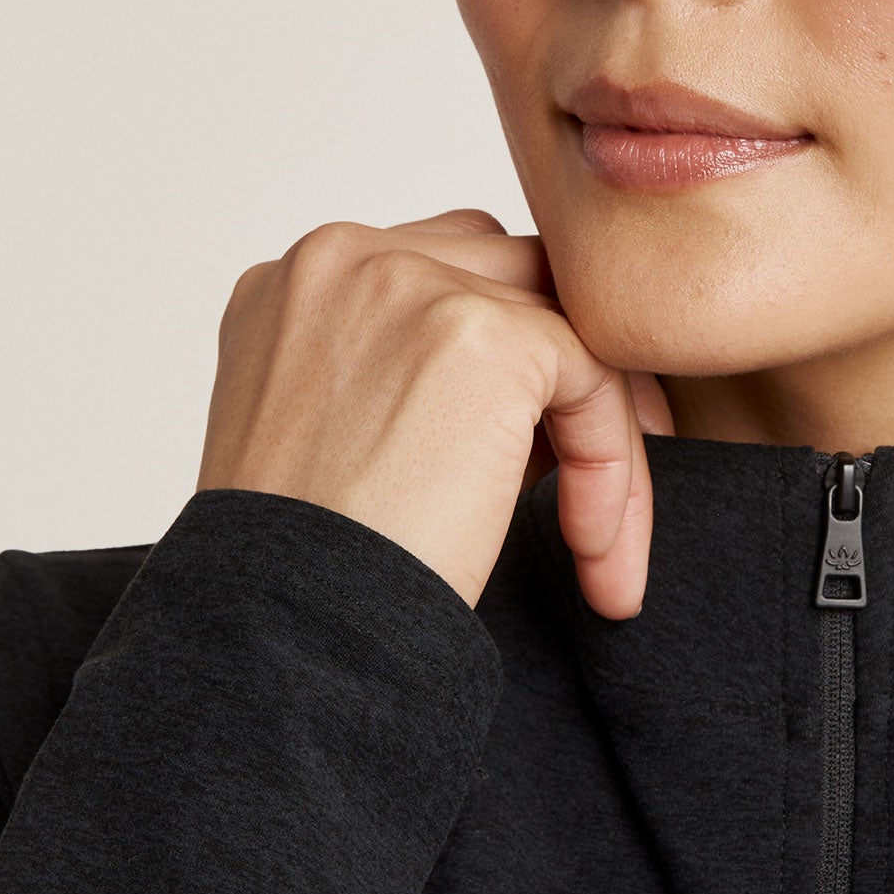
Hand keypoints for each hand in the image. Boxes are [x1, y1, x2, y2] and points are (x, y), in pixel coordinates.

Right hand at [197, 209, 669, 614]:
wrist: (285, 634)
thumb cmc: (302, 572)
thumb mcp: (330, 441)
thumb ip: (399, 380)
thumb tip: (518, 396)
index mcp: (297, 282)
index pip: (443, 277)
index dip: (503, 369)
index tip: (527, 471)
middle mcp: (344, 260)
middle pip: (513, 280)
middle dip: (566, 383)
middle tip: (599, 489)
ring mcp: (412, 285)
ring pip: (565, 332)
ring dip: (602, 440)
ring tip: (601, 546)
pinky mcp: (485, 336)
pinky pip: (594, 378)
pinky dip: (609, 466)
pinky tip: (590, 550)